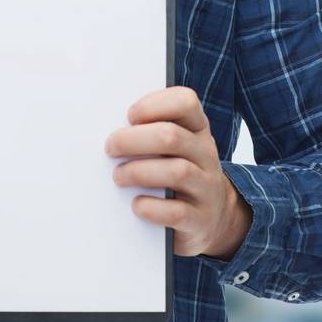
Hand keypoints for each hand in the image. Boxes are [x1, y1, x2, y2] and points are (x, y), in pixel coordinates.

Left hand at [104, 86, 251, 259]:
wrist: (213, 217)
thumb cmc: (178, 173)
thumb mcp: (173, 148)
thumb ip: (148, 132)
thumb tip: (107, 130)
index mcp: (197, 129)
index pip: (185, 102)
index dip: (154, 105)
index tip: (129, 116)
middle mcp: (205, 155)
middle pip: (171, 137)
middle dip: (133, 140)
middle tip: (110, 148)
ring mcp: (206, 188)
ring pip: (177, 172)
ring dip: (138, 172)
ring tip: (119, 176)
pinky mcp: (200, 220)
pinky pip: (176, 212)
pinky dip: (150, 208)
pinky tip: (136, 205)